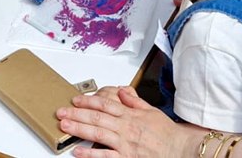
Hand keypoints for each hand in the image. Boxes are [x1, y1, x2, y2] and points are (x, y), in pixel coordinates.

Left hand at [56, 86, 192, 157]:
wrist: (180, 149)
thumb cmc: (166, 132)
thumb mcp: (151, 111)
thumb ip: (134, 101)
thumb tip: (121, 90)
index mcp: (131, 114)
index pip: (105, 104)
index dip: (88, 101)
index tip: (75, 100)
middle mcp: (126, 127)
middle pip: (97, 117)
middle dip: (77, 114)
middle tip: (61, 112)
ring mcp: (125, 144)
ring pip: (98, 134)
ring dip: (79, 129)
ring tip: (65, 126)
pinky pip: (105, 156)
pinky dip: (91, 154)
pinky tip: (78, 151)